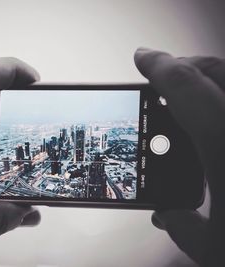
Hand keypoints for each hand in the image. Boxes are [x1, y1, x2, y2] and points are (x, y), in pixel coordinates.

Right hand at [134, 48, 224, 265]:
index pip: (186, 86)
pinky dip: (224, 104)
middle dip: (185, 66)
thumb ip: (184, 228)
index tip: (143, 58)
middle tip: (163, 76)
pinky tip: (217, 128)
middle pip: (218, 71)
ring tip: (189, 102)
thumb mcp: (218, 252)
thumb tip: (170, 216)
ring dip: (209, 83)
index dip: (158, 66)